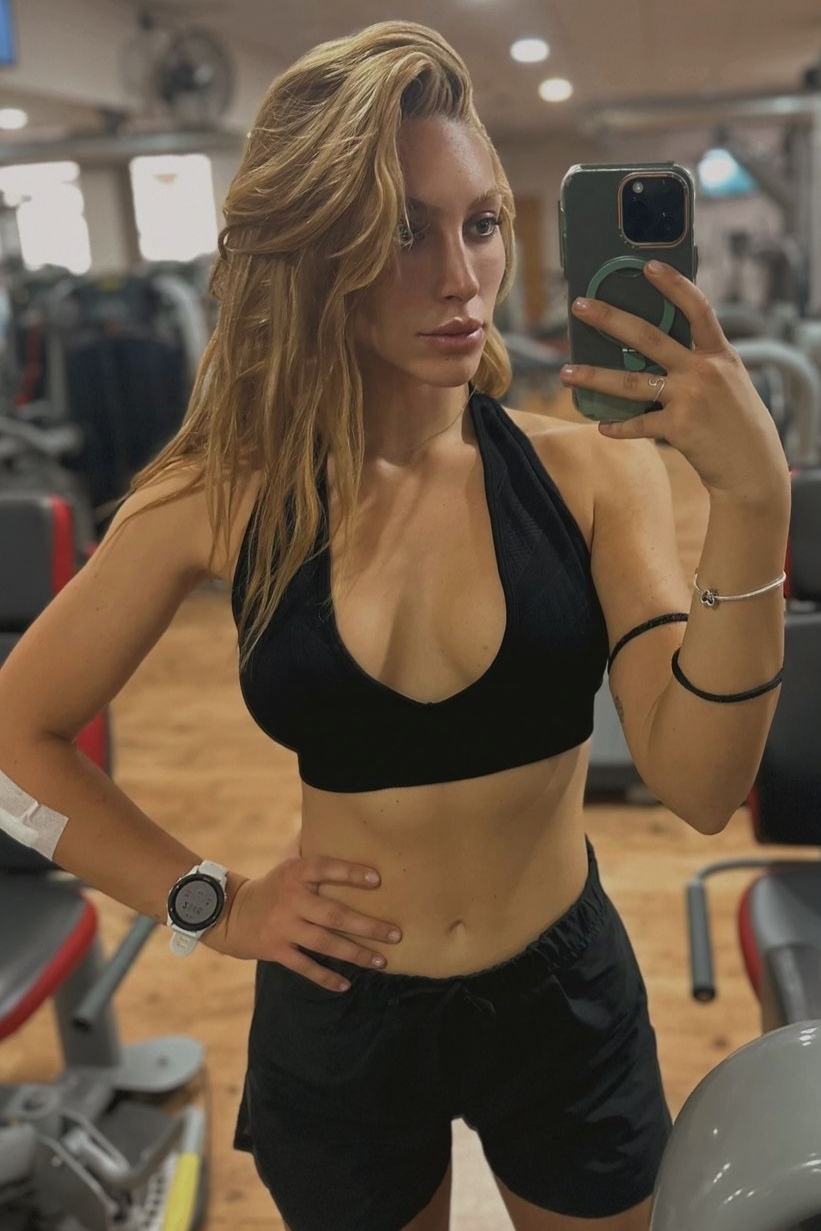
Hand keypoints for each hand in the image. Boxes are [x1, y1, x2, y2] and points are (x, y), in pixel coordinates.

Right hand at [204, 856, 401, 990]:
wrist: (231, 913)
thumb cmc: (274, 887)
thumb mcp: (288, 864)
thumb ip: (312, 851)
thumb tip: (338, 819)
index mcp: (295, 873)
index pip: (325, 868)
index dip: (350, 873)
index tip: (378, 879)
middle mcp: (291, 899)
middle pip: (334, 914)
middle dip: (368, 926)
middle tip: (396, 933)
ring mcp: (283, 927)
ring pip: (325, 943)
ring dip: (355, 954)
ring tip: (381, 961)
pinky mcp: (276, 950)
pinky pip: (305, 966)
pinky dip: (325, 977)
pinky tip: (346, 984)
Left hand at [559, 261, 789, 503]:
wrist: (752, 466)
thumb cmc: (737, 422)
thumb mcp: (730, 381)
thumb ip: (701, 363)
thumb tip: (657, 353)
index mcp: (719, 354)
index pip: (697, 308)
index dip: (674, 285)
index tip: (648, 266)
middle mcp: (704, 371)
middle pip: (649, 337)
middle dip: (610, 319)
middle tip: (579, 306)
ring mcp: (690, 398)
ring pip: (632, 382)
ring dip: (595, 377)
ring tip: (565, 373)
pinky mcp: (678, 427)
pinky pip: (638, 424)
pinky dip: (618, 427)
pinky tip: (601, 426)